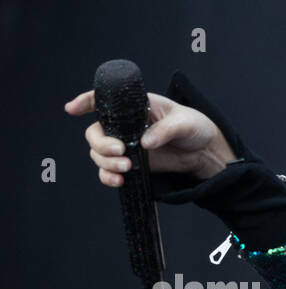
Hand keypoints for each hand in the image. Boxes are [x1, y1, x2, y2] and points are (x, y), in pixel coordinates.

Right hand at [64, 87, 236, 187]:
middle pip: (95, 133)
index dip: (85, 102)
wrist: (204, 151)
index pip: (102, 100)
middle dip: (100, 145)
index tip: (72, 109)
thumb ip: (165, 131)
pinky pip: (109, 171)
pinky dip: (108, 177)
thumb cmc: (194, 127)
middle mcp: (123, 125)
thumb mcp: (185, 123)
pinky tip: (119, 181)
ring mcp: (125, 146)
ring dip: (105, 162)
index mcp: (134, 106)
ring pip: (98, 154)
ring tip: (126, 168)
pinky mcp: (131, 164)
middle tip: (120, 153)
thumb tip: (145, 142)